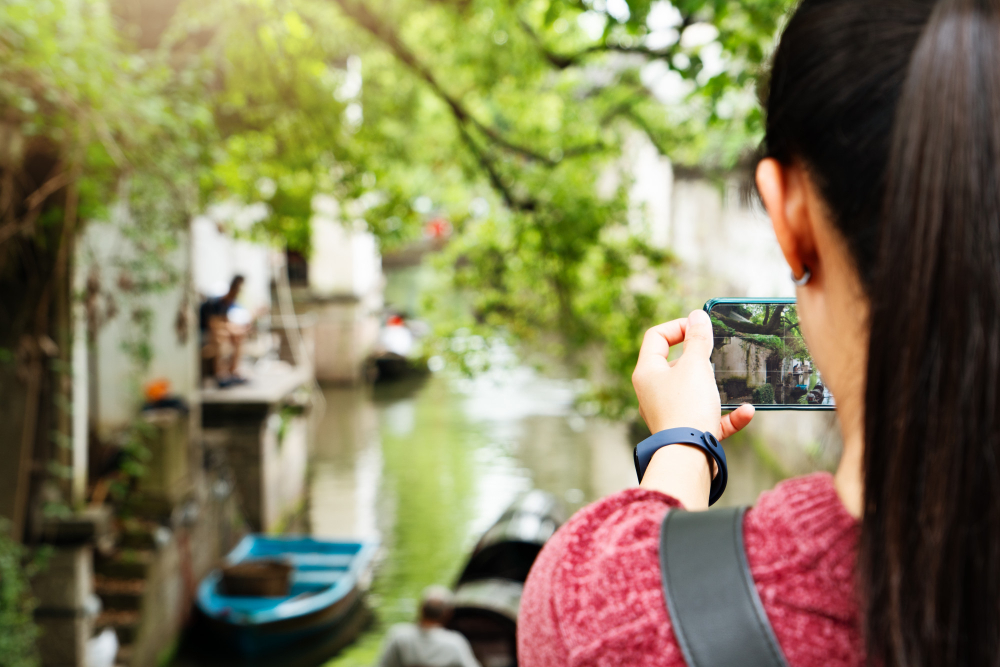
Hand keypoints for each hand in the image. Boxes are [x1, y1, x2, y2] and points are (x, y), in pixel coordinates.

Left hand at [631, 309, 754, 507]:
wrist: (688, 457)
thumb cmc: (686, 407)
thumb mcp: (695, 366)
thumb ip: (698, 340)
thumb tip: (697, 315)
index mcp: (647, 372)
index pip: (656, 337)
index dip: (678, 326)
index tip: (700, 329)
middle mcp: (653, 392)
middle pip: (674, 365)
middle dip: (698, 359)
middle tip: (715, 356)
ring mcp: (668, 413)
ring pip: (693, 392)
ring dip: (714, 388)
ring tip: (728, 384)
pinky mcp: (686, 433)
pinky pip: (708, 418)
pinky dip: (727, 415)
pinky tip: (746, 412)